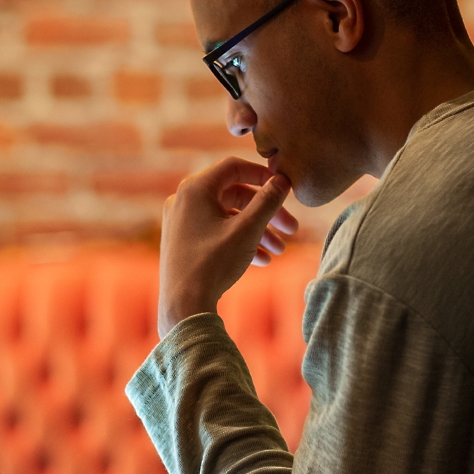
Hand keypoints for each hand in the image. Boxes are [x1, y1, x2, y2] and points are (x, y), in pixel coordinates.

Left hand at [158, 157, 298, 337]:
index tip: (284, 187)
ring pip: (228, 216)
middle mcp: (183, 201)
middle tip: (292, 229)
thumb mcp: (248, 229)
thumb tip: (282, 180)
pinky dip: (239, 240)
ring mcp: (181, 222)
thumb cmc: (213, 263)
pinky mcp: (183, 242)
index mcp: (194, 189)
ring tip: (280, 250)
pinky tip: (262, 260)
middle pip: (234, 194)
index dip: (262, 174)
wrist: (183, 306)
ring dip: (257, 230)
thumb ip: (268, 201)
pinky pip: (216, 232)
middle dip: (266, 212)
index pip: (233, 167)